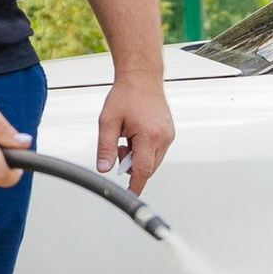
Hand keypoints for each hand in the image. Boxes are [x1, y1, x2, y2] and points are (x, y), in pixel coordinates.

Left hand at [98, 70, 174, 189]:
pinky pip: (157, 151)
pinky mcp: (169, 133)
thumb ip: (105, 147)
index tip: (130, 196)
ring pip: (153, 161)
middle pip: (148, 168)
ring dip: (138, 157)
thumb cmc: (126, 95)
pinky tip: (135, 135)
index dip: (135, 186)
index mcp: (149, 136)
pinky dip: (144, 150)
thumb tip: (104, 168)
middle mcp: (163, 137)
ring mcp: (168, 135)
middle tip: (119, 147)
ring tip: (127, 137)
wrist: (142, 78)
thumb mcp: (108, 122)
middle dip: (131, 166)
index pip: (143, 170)